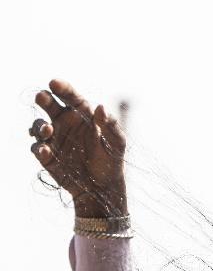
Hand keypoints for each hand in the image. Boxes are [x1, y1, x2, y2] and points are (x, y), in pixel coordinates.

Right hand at [29, 79, 127, 217]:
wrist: (103, 187)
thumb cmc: (112, 161)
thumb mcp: (117, 142)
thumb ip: (110, 124)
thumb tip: (100, 107)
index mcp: (82, 115)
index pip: (71, 97)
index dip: (62, 88)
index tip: (54, 83)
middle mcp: (65, 123)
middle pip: (49, 105)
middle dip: (43, 99)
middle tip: (42, 97)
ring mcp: (54, 138)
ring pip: (38, 126)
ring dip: (39, 126)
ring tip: (48, 131)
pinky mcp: (47, 155)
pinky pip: (37, 148)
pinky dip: (38, 147)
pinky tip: (45, 150)